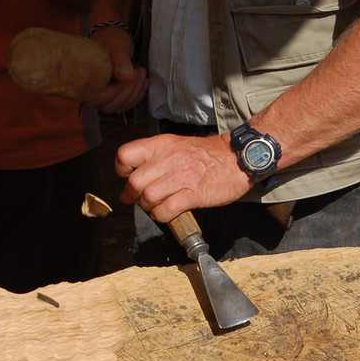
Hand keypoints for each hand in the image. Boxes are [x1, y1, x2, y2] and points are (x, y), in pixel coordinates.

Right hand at [86, 25, 147, 113]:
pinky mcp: (114, 98)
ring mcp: (104, 98)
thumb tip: (125, 77)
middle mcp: (92, 94)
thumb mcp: (116, 45)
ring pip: (120, 107)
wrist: (112, 40)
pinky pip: (127, 104)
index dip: (112, 92)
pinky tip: (144, 81)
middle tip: (137, 70)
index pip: (96, 101)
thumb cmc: (110, 40)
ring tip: (141, 71)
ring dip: (135, 92)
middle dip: (128, 90)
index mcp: (85, 82)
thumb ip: (119, 60)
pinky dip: (138, 94)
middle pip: (110, 106)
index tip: (124, 76)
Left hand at [115, 133, 252, 222]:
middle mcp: (169, 158)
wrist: (236, 158)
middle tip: (138, 199)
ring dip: (148, 207)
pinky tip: (167, 213)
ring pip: (148, 198)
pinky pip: (166, 210)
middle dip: (133, 196)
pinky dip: (162, 215)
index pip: (125, 156)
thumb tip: (134, 177)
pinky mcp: (194, 194)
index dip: (122, 171)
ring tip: (156, 206)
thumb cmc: (205, 155)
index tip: (129, 178)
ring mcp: (182, 176)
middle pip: (134, 183)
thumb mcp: (176, 145)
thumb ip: (154, 158)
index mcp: (161, 145)